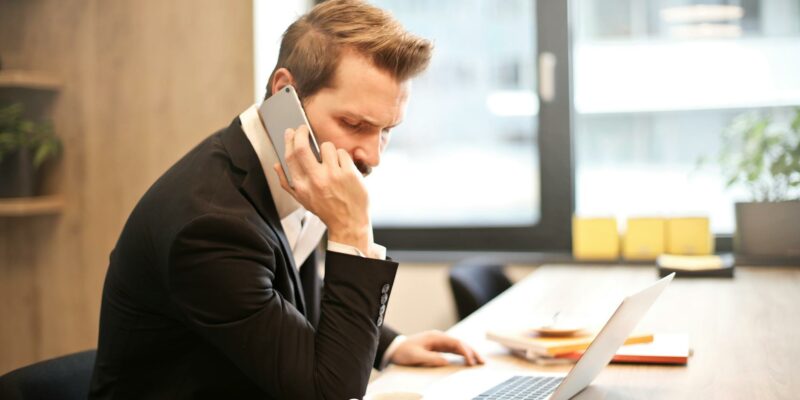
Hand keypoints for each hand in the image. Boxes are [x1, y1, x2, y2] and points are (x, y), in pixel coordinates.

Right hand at [275, 125, 372, 253]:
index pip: (290, 157)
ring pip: (327, 146)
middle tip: (304, 129)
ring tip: (331, 160)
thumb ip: (286, 182)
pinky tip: (343, 168)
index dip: (289, 140)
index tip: (291, 132)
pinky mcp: (348, 173)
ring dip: (328, 149)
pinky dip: (343, 157)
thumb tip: (276, 165)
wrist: (348, 223)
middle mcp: (315, 180)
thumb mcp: (302, 199)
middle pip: (302, 147)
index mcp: (301, 186)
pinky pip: (342, 153)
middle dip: (302, 133)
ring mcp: (332, 175)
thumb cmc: (325, 210)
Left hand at [390, 330, 484, 366]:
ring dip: (469, 353)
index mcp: (436, 337)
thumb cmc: (404, 351)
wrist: (395, 348)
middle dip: (472, 352)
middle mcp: (439, 338)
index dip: (465, 352)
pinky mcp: (438, 347)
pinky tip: (468, 360)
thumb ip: (431, 358)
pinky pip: (453, 350)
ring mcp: (439, 342)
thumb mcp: (416, 356)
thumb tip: (446, 362)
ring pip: (458, 347)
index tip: (471, 361)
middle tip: (482, 362)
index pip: (456, 343)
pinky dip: (462, 355)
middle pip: (460, 343)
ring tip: (479, 362)